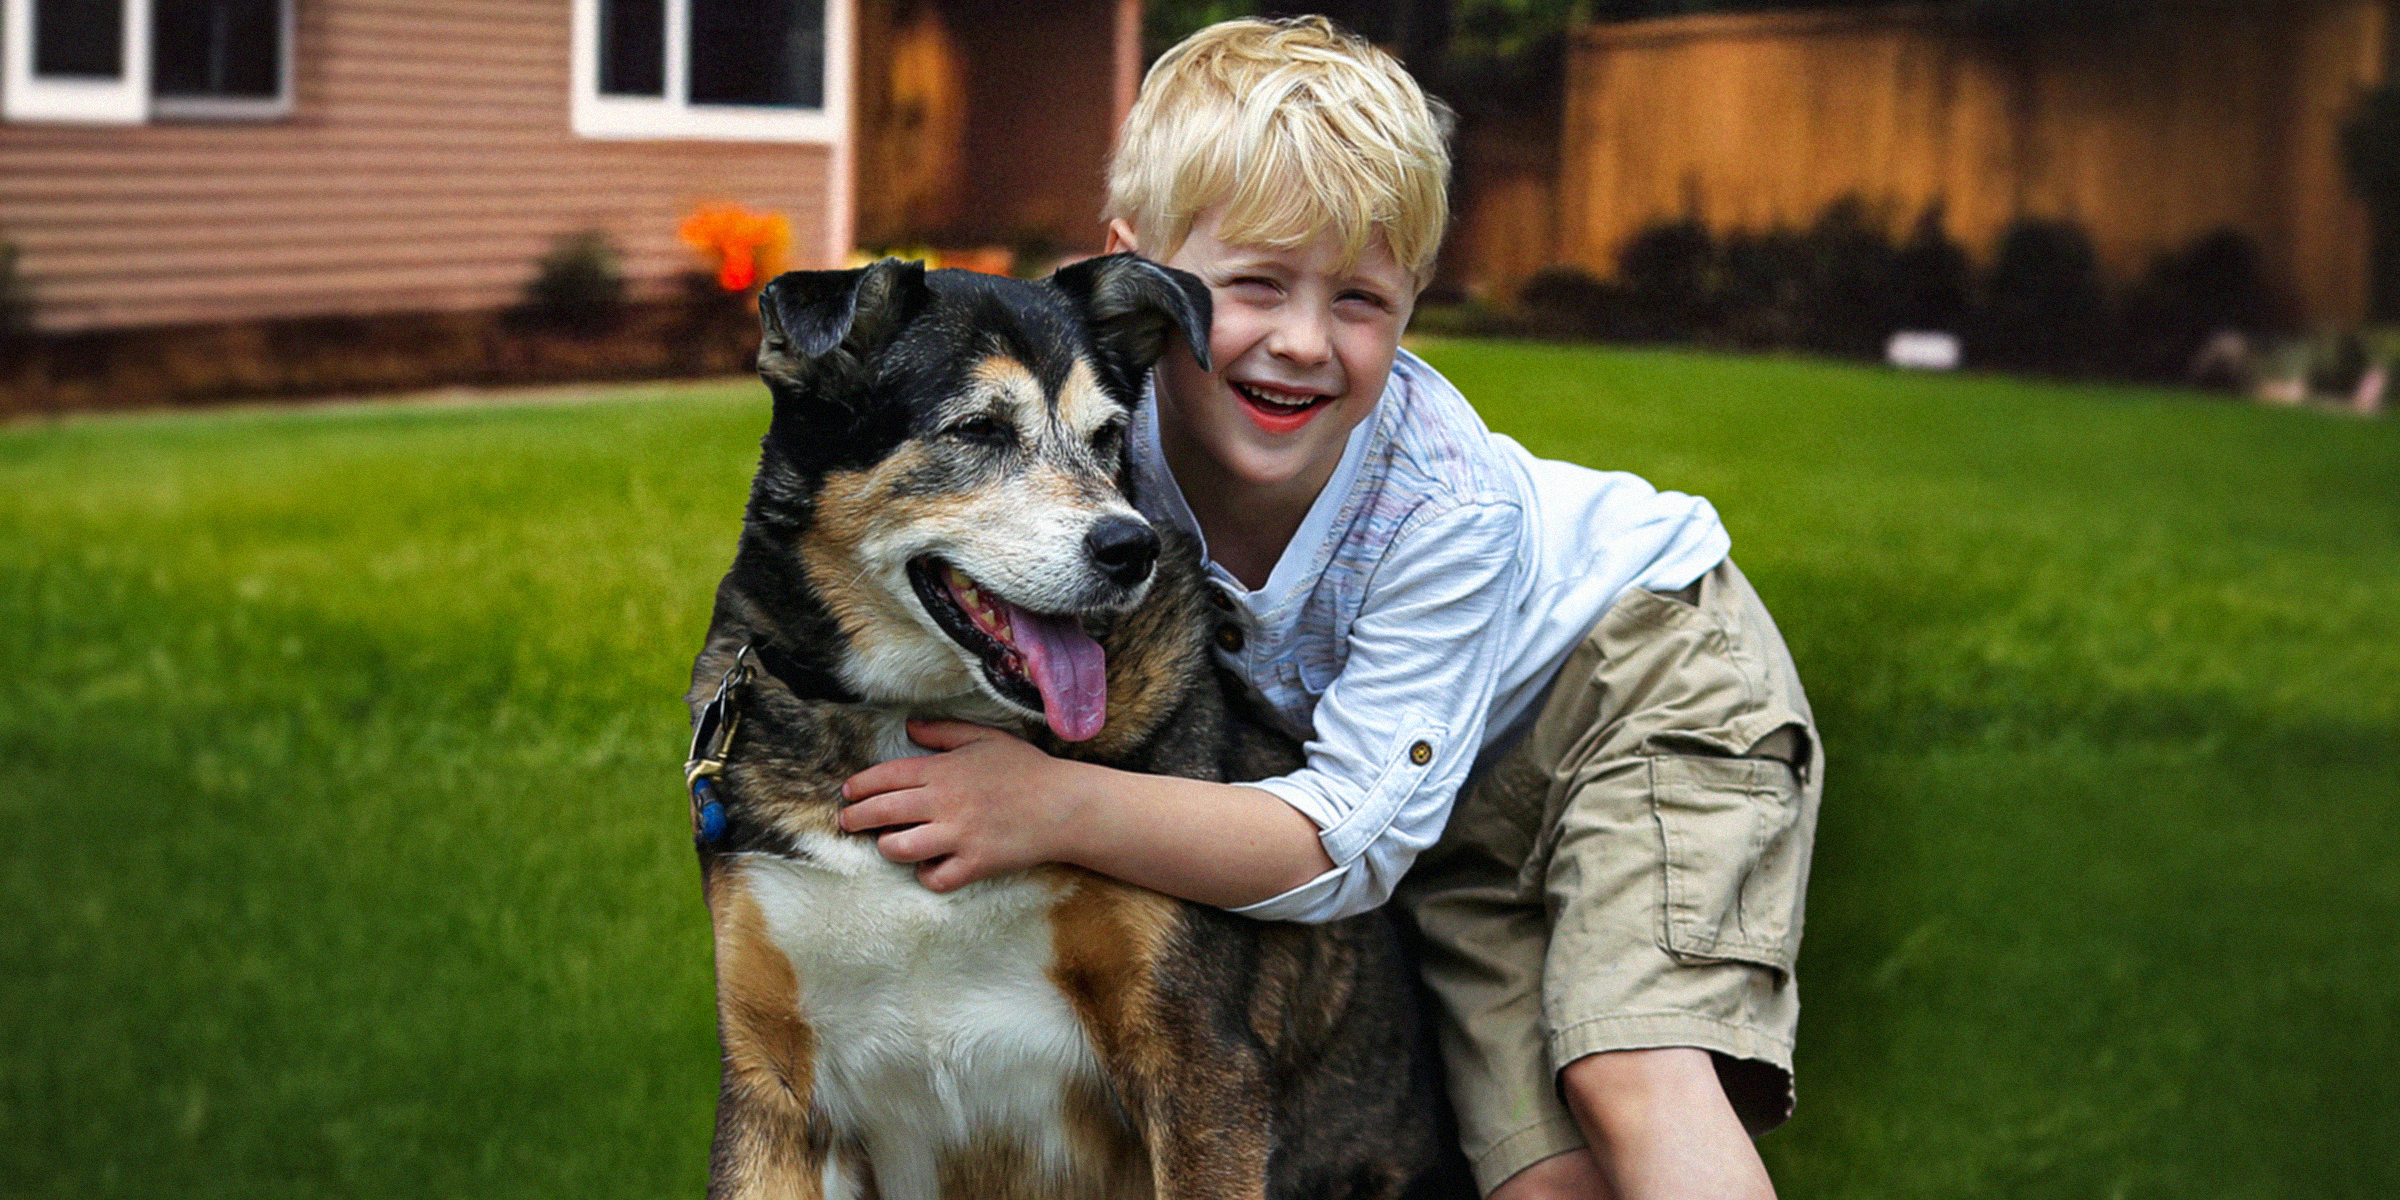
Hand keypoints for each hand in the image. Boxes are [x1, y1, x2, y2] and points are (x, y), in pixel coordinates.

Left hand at [838, 719, 1083, 891]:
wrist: (1064, 805)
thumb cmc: (1026, 768)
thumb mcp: (985, 738)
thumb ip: (944, 731)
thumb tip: (910, 726)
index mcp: (943, 771)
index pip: (885, 777)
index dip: (860, 786)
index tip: (848, 792)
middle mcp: (945, 803)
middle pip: (882, 813)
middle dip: (856, 818)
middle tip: (847, 822)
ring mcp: (958, 835)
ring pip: (899, 849)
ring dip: (887, 847)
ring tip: (888, 843)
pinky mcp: (975, 864)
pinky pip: (935, 878)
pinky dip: (926, 875)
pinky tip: (929, 867)